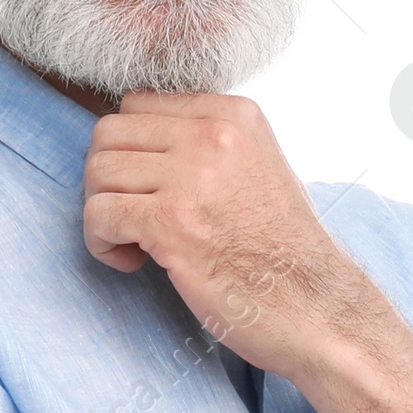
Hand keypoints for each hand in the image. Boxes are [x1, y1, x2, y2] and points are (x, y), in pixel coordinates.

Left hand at [82, 94, 367, 379]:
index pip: (138, 105)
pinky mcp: (173, 224)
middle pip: (108, 133)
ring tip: (136, 244)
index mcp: (234, 115)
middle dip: (107, 180)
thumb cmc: (283, 250)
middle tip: (132, 218)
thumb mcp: (259, 167)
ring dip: (103, 213)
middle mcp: (214, 135)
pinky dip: (101, 243)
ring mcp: (193, 177)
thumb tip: (141, 141)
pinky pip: (99, 214)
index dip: (131, 151)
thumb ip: (208, 144)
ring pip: (97, 172)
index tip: (149, 190)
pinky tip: (134, 263)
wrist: (316, 307)